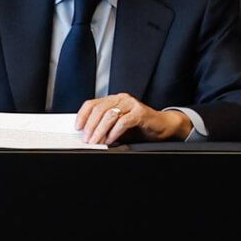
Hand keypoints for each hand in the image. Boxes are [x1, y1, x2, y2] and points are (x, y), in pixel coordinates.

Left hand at [76, 92, 191, 144]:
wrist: (163, 126)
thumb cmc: (140, 127)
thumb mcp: (117, 125)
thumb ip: (105, 126)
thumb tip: (88, 135)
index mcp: (112, 100)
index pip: (92, 104)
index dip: (82, 115)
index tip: (78, 127)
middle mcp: (120, 99)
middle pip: (99, 110)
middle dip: (90, 126)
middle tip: (87, 139)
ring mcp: (131, 104)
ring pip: (109, 115)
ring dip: (100, 130)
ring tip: (96, 141)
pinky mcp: (140, 112)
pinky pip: (123, 121)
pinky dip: (114, 132)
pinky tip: (110, 140)